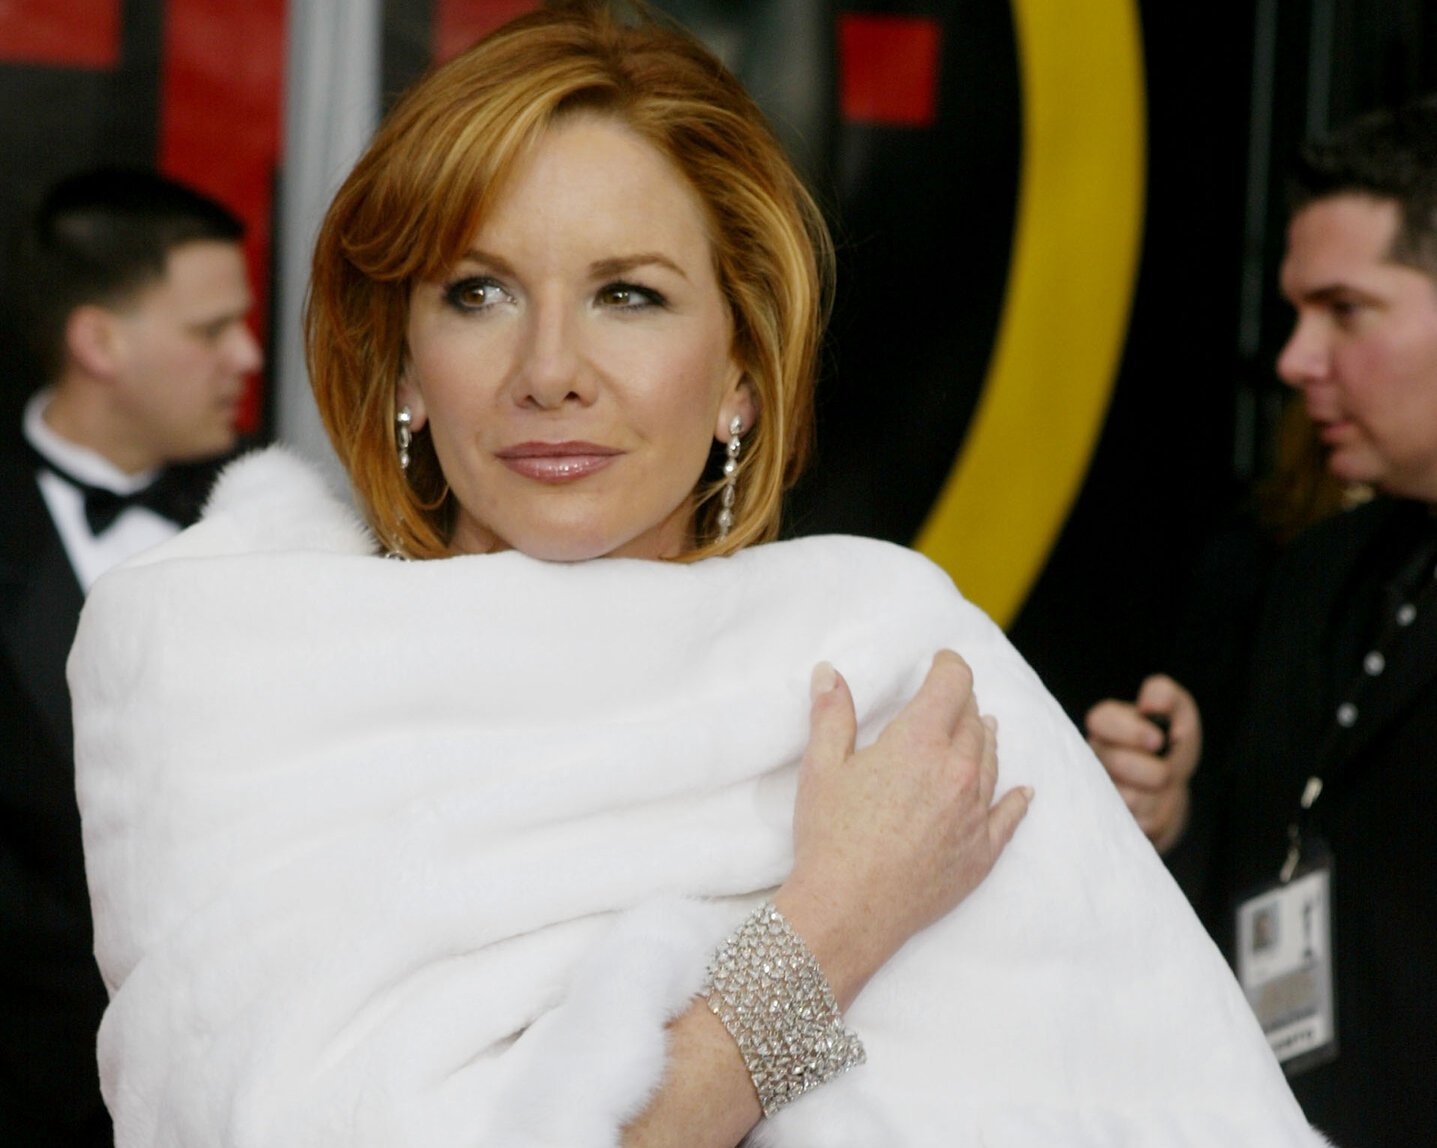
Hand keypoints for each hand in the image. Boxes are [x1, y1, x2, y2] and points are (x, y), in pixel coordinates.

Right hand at [775, 650, 1031, 1005]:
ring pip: (992, 760)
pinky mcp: (981, 852)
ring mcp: (975, 813)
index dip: (949, 665)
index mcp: (919, 742)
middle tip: (949, 698)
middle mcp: (958, 771)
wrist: (847, 912)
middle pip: (974, 719)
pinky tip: (1023, 791)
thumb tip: (829, 672)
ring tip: (983, 729)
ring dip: (986, 739)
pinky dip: (1017, 798)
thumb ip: (831, 714)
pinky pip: (1010, 815)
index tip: (942, 662)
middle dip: (962, 702)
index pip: (953, 683)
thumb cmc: (829, 837)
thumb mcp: (821, 768)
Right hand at [1084, 674, 1200, 853]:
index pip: (1101, 720)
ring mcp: (1094, 789)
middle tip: (1165, 769)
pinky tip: (1155, 805)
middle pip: (1117, 763)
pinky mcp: (1106, 821)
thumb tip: (1152, 704)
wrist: (1169, 788)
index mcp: (1104, 723)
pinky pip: (1139, 822)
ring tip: (1159, 788)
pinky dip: (1158, 814)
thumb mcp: (1177, 713)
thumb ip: (1165, 695)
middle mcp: (1090, 755)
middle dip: (1155, 769)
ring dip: (1158, 795)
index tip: (1158, 740)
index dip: (1133, 732)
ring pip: (1130, 797)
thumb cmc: (1170, 745)